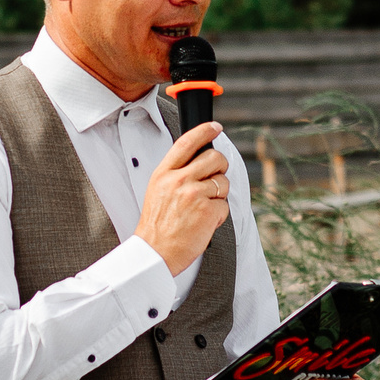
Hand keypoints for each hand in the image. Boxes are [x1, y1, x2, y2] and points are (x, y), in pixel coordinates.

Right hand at [135, 122, 229, 275]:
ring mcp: (194, 194)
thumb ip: (175, 174)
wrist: (155, 252)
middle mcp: (179, 180)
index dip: (204, 131)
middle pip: (214, 158)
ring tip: (203, 209)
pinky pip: (225, 205)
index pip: (186, 143)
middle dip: (221, 166)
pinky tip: (204, 222)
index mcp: (164, 174)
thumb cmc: (157, 226)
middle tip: (217, 177)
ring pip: (223, 182)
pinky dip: (219, 215)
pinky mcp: (208, 210)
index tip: (215, 127)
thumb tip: (199, 161)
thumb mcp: (157, 191)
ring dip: (219, 195)